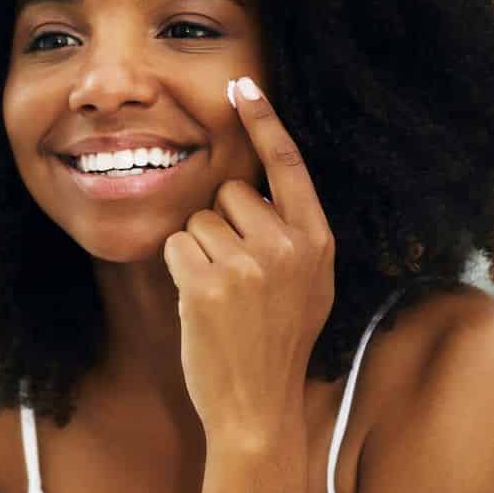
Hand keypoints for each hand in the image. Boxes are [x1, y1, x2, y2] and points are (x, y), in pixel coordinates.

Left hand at [161, 77, 335, 440]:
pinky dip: (178, 269)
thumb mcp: (309, 286)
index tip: (243, 84)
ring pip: (198, 220)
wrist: (256, 408)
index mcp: (317, 241)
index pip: (288, 165)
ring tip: (221, 296)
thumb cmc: (276, 344)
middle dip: (221, 225)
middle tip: (236, 278)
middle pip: (230, 192)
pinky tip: (199, 303)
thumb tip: (259, 188)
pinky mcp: (206, 283)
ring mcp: (248, 264)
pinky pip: (176, 245)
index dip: (264, 121)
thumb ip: (294, 236)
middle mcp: (288, 246)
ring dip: (198, 251)